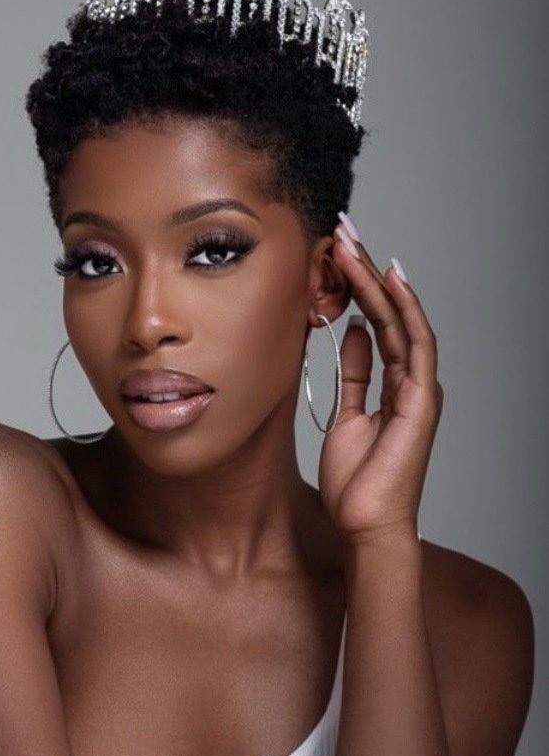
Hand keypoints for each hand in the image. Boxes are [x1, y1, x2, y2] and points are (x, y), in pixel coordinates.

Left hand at [315, 222, 443, 545]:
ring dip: (376, 280)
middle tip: (343, 231)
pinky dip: (404, 310)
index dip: (358, 286)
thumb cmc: (357, 481)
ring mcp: (419, 388)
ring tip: (353, 244)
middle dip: (365, 270)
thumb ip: (355, 375)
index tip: (335, 254)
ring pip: (400, 320)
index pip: (378, 322)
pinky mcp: (420, 400)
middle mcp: (411, 381)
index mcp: (394, 385)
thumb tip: (354, 334)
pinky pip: (414, 345)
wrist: (366, 524)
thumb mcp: (347, 416)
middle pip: (389, 313)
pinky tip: (389, 279)